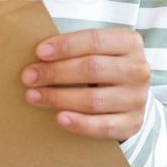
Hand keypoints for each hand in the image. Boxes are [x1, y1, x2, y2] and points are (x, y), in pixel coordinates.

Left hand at [20, 28, 149, 140]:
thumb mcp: (97, 50)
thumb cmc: (103, 67)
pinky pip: (104, 126)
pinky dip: (80, 123)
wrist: (128, 97)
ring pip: (94, 99)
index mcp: (129, 42)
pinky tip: (60, 118)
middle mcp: (138, 69)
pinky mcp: (134, 123)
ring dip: (59, 98)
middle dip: (56, 72)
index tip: (39, 52)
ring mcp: (138, 98)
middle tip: (28, 77)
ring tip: (34, 97)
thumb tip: (37, 54)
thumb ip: (74, 49)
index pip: (94, 40)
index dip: (66, 46)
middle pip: (92, 68)